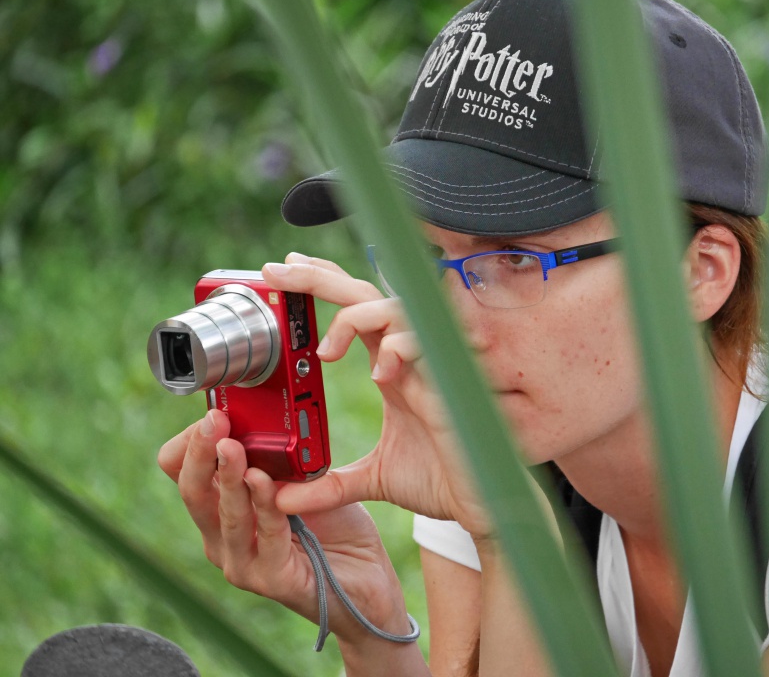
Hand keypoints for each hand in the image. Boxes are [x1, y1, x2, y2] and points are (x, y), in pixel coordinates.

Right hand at [157, 410, 409, 641]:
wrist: (365, 578)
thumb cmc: (333, 526)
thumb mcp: (302, 479)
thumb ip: (279, 457)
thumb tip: (265, 418)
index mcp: (223, 508)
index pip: (183, 471)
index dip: (193, 441)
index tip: (214, 411)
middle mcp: (223, 536)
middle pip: (193, 490)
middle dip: (202, 452)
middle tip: (214, 421)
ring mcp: (242, 561)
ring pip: (223, 514)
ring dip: (229, 477)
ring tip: (232, 447)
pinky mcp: (271, 578)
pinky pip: (266, 536)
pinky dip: (265, 506)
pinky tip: (265, 483)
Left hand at [261, 253, 493, 539]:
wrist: (481, 504)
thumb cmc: (441, 481)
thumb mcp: (372, 480)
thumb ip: (328, 485)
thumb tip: (283, 499)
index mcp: (390, 368)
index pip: (355, 309)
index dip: (323, 284)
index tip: (283, 271)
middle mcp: (408, 358)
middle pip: (366, 294)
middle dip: (321, 278)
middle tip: (280, 269)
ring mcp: (429, 365)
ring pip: (393, 308)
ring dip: (355, 318)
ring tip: (327, 353)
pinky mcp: (449, 380)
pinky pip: (424, 340)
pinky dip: (400, 348)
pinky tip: (383, 374)